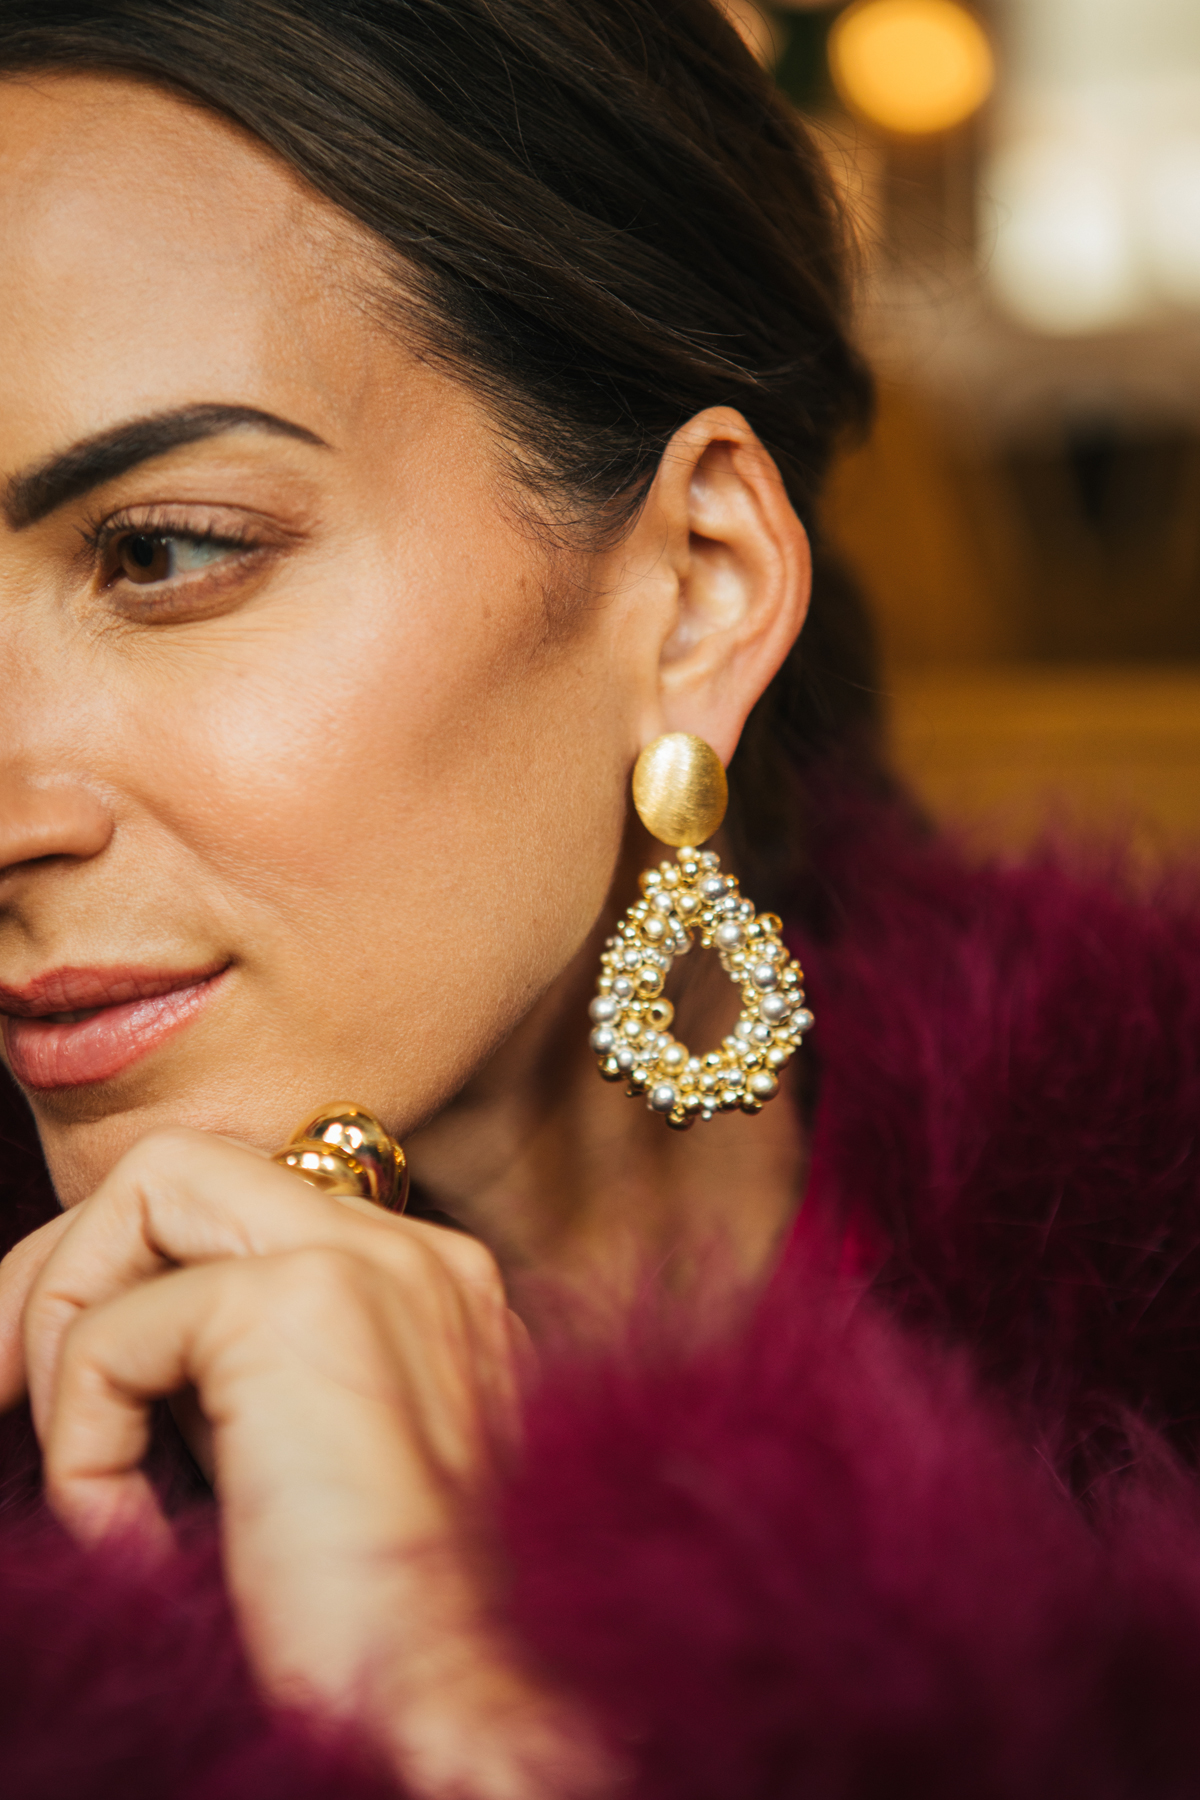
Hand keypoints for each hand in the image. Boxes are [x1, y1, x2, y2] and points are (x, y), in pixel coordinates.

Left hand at [0, 1128, 615, 1799]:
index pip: (234, 1204)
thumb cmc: (370, 1631)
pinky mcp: (303, 1301)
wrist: (457, 1714)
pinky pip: (113, 1332)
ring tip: (84, 1476)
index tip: (51, 1386)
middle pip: (183, 1165)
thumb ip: (239, 1378)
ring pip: (149, 1187)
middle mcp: (415, 1249)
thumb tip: (108, 1331)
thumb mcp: (297, 1464)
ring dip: (65, 1329)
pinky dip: (83, 1446)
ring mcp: (371, 1260)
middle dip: (62, 1264)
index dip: (124, 1273)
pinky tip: (134, 1543)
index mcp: (426, 1284)